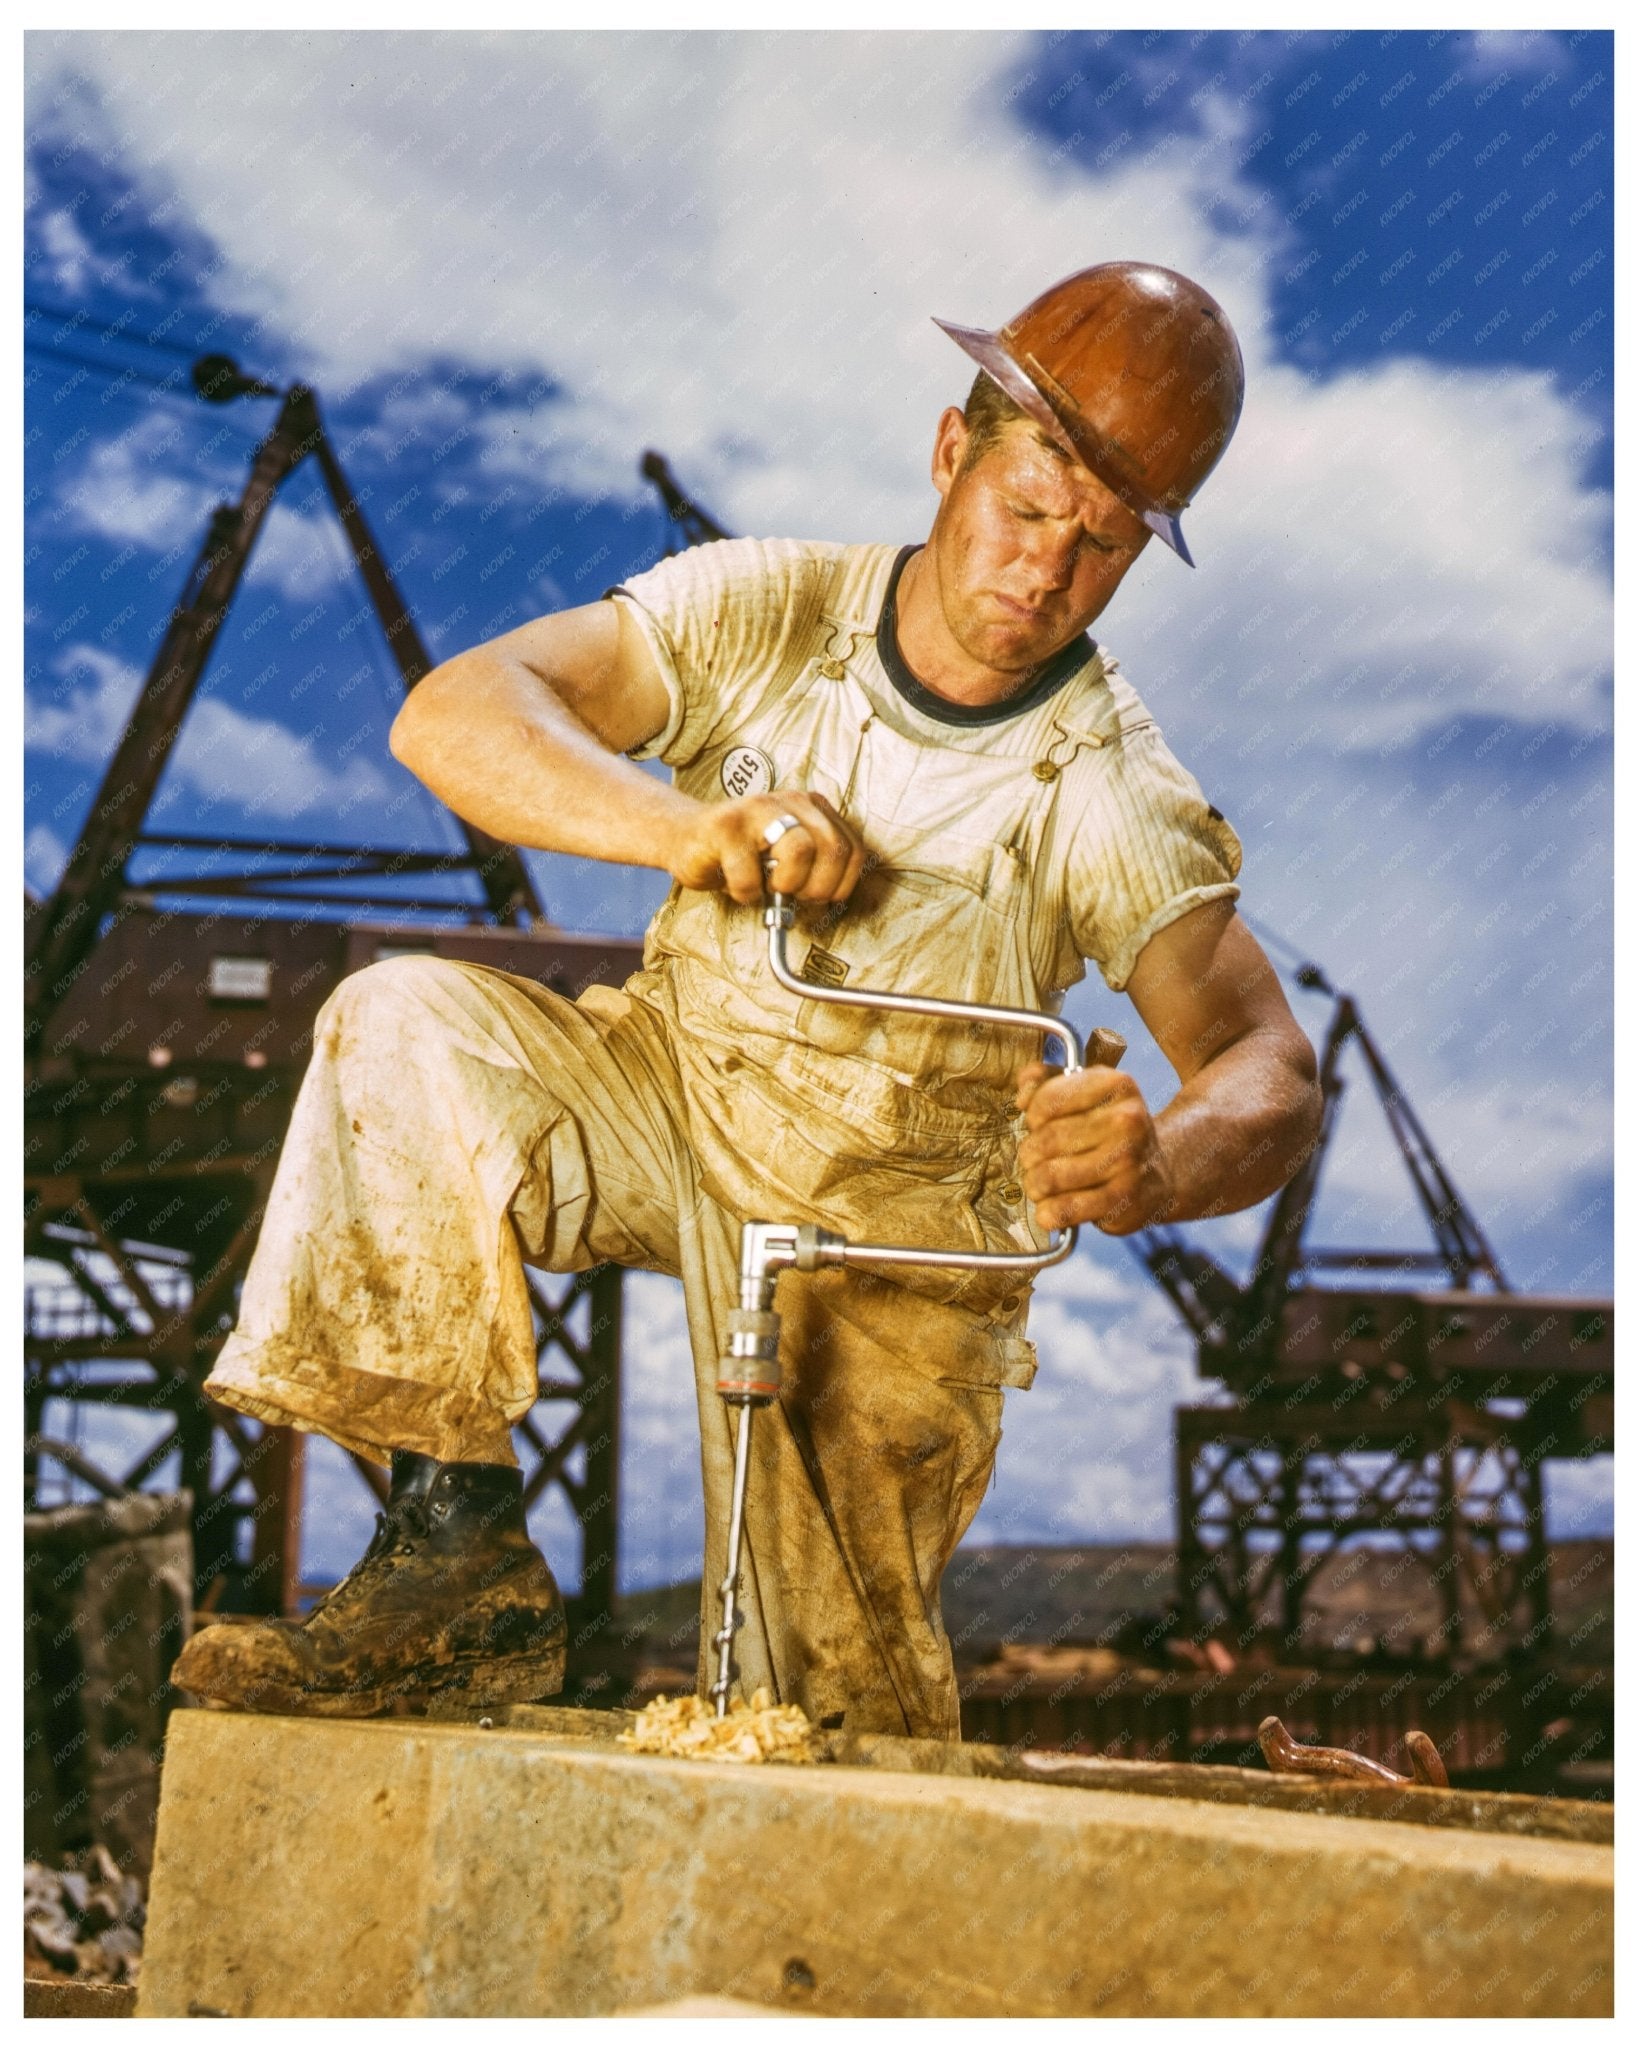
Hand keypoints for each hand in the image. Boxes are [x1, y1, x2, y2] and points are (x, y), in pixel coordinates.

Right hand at [665, 790, 867, 906]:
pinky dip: (746, 893)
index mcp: (812, 807)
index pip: (853, 849)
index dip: (842, 884)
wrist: (687, 839)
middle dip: (818, 887)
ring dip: (786, 885)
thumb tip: (834, 899)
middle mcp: (790, 801)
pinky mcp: (725, 826)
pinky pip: (750, 874)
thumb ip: (816, 868)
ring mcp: (757, 809)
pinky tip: (738, 886)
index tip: (821, 898)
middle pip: (833, 848)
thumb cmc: (742, 855)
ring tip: (767, 888)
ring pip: (800, 850)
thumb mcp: (789, 858)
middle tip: (796, 897)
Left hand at [1015, 1062, 1173, 1235]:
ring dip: (1035, 1185)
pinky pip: (1065, 1208)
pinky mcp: (1123, 1200)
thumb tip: (1022, 1098)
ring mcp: (1128, 1162)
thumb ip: (1044, 1081)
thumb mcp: (1083, 1093)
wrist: (1156, 1174)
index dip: (1032, 1117)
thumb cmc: (1106, 1130)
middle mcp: (1128, 1121)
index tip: (1037, 1125)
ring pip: (1050, 1176)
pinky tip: (1048, 1210)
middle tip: (1033, 1161)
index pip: (1048, 1100)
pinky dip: (1048, 1213)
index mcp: (1117, 1086)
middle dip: (1029, 1154)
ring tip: (1040, 1184)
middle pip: (1047, 1140)